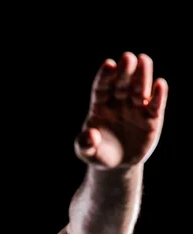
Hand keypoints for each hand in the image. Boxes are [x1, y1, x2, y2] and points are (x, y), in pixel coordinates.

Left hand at [74, 52, 167, 167]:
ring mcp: (136, 108)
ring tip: (144, 61)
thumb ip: (85, 144)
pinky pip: (155, 105)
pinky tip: (160, 84)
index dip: (105, 76)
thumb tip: (90, 136)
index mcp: (100, 105)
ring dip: (142, 76)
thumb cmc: (99, 153)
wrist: (117, 164)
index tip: (109, 65)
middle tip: (128, 58)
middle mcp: (119, 102)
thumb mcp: (87, 152)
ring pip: (139, 89)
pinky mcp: (151, 118)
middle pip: (122, 83)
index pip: (102, 87)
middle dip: (125, 71)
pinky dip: (158, 95)